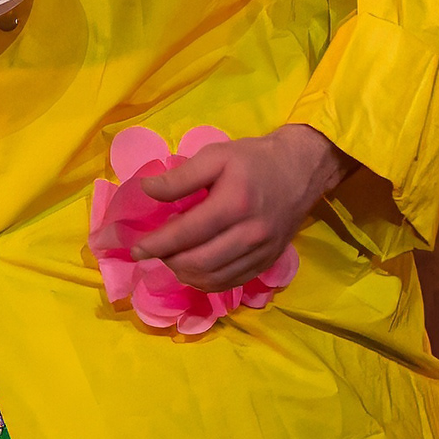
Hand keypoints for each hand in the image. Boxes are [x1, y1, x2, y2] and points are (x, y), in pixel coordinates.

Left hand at [129, 124, 347, 291]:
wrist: (301, 170)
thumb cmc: (254, 160)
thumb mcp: (216, 156)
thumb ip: (180, 177)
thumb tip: (146, 191)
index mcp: (235, 203)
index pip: (187, 234)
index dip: (157, 244)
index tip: (137, 249)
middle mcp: (250, 233)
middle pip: (198, 262)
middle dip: (168, 261)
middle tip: (153, 252)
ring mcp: (261, 252)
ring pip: (214, 278)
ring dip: (185, 274)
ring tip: (172, 260)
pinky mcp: (267, 262)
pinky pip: (231, 283)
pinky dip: (207, 282)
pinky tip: (194, 270)